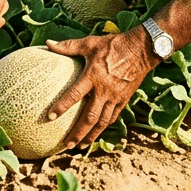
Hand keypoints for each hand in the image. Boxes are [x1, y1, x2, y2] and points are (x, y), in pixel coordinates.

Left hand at [45, 30, 158, 149]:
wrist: (142, 49)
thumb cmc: (114, 45)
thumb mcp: (90, 43)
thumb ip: (68, 46)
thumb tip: (48, 44)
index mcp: (93, 76)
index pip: (74, 94)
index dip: (62, 106)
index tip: (50, 117)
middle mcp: (104, 90)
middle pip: (89, 118)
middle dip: (77, 133)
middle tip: (66, 145)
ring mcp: (115, 97)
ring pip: (102, 122)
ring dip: (91, 135)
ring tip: (80, 146)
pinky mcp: (124, 99)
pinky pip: (112, 116)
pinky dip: (104, 126)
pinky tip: (97, 133)